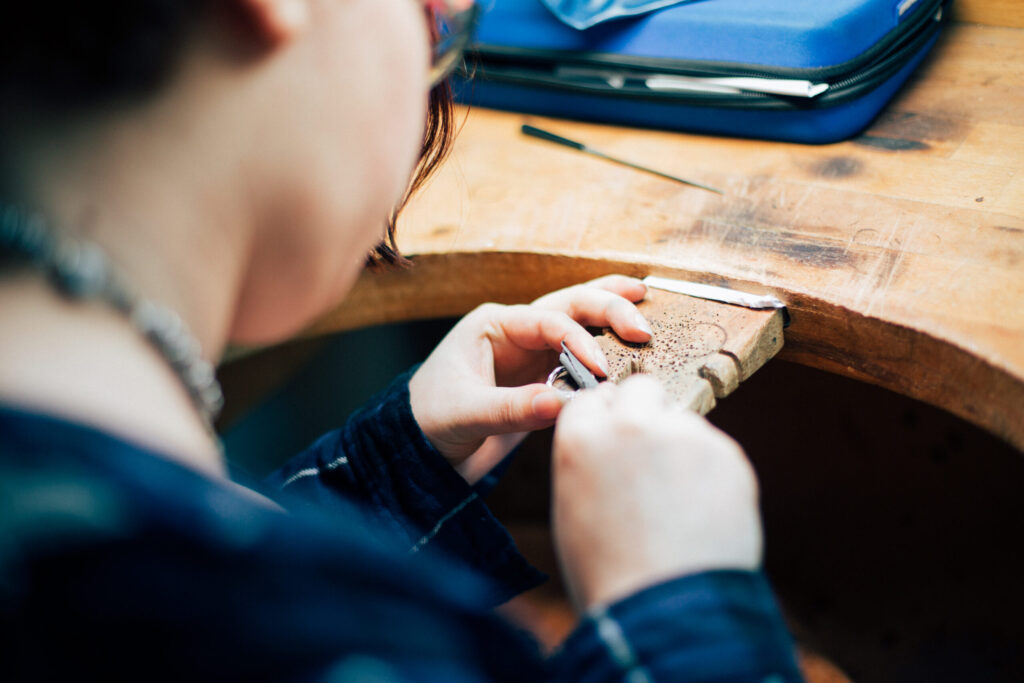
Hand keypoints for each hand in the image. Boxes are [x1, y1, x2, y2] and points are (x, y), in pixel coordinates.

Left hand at [409, 275, 651, 483]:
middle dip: (608, 309)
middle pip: (569, 305)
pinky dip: (607, 346)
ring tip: (646, 296)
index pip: (547, 321)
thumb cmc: (430, 421)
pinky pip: (580, 356)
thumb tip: (561, 404)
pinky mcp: (543, 377)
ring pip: (578, 320)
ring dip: (611, 310)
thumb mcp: (465, 414)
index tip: (601, 370)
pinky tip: (632, 344)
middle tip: (642, 326)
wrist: (421, 450)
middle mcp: (516, 331)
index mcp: (493, 325)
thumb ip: (512, 409)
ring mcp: (532, 353)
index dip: (579, 341)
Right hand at [552, 375, 761, 610]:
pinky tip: (703, 514)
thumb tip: (610, 448)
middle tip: (651, 455)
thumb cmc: (610, 573)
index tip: (614, 436)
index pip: (592, 398)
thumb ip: (589, 462)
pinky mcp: (728, 454)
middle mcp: (632, 424)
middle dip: (645, 412)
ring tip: (680, 505)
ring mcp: (684, 435)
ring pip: (683, 422)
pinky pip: (716, 451)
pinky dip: (711, 475)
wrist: (667, 609)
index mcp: (582, 437)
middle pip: (641, 389)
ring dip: (681, 448)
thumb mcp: (572, 508)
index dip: (604, 418)